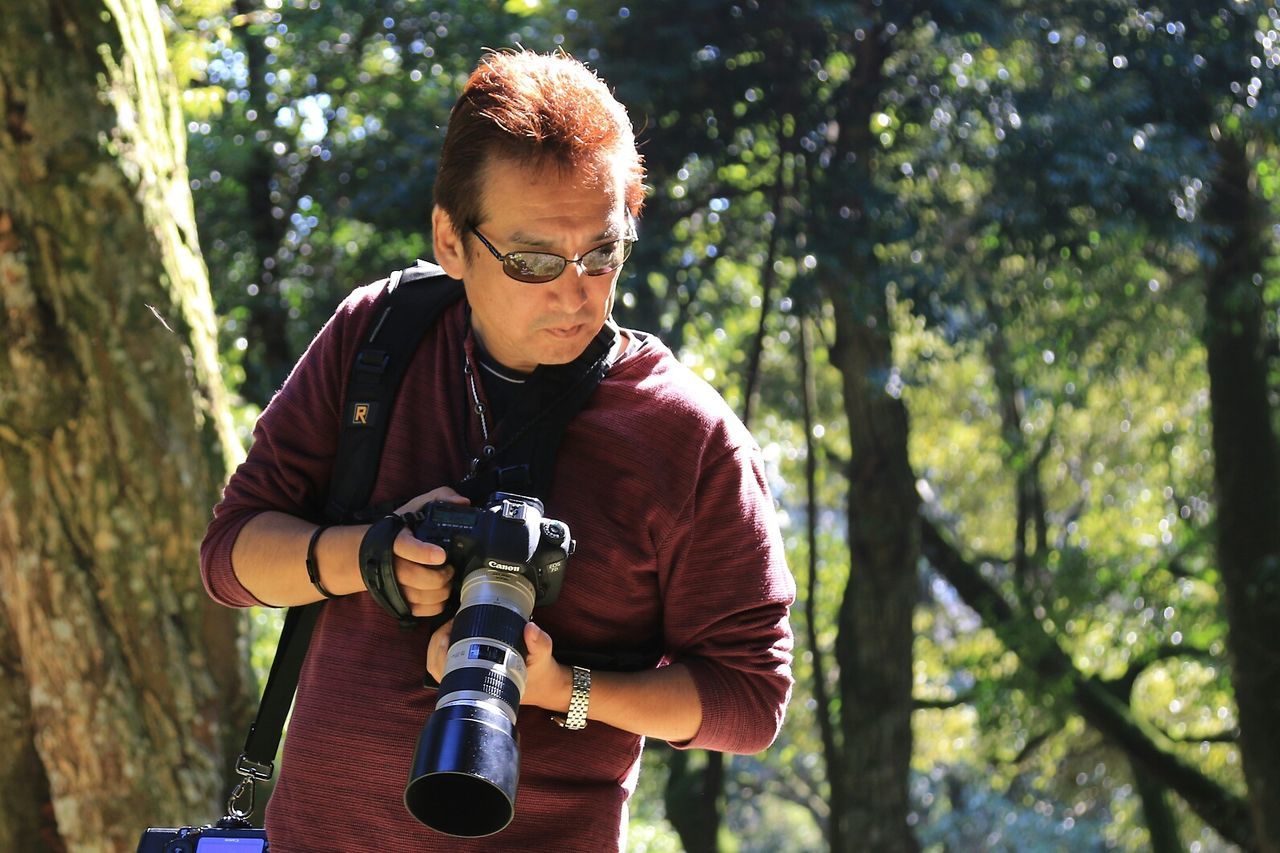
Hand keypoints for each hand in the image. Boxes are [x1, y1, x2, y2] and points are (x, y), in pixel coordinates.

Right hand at [390, 487, 468, 617]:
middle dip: (443, 575)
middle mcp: (391, 565)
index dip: (423, 553)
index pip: (406, 547)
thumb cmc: (400, 529)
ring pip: (424, 596)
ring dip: (442, 591)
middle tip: (450, 568)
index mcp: (395, 539)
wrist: (367, 553)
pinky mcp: (398, 602)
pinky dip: (436, 605)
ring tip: (447, 581)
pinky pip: (422, 611)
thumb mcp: (414, 507)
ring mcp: (394, 587)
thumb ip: (439, 498)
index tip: (441, 555)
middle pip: (420, 578)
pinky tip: (440, 594)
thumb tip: (463, 503)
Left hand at [424, 619, 570, 712]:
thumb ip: (539, 643)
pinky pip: (446, 667)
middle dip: (438, 642)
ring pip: (437, 668)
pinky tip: (452, 636)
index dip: (443, 650)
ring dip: (438, 646)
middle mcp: (472, 686)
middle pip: (436, 667)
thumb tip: (530, 629)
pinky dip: (443, 651)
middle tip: (451, 623)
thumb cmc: (538, 673)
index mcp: (485, 685)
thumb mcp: (543, 657)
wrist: (543, 686)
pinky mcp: (469, 676)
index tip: (449, 630)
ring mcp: (468, 683)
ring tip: (450, 628)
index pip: (450, 672)